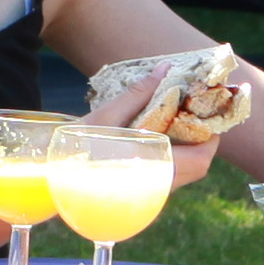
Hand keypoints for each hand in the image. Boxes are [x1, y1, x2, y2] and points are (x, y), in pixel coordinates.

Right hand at [76, 58, 232, 189]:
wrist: (51, 178)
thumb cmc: (77, 147)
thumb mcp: (107, 115)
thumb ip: (140, 93)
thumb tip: (165, 68)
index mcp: (151, 166)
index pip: (200, 159)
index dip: (212, 138)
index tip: (208, 114)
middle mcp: (155, 185)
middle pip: (198, 168)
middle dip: (202, 142)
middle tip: (194, 115)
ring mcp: (149, 194)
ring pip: (185, 174)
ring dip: (188, 150)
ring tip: (177, 123)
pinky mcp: (141, 195)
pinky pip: (169, 177)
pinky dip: (174, 158)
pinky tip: (159, 139)